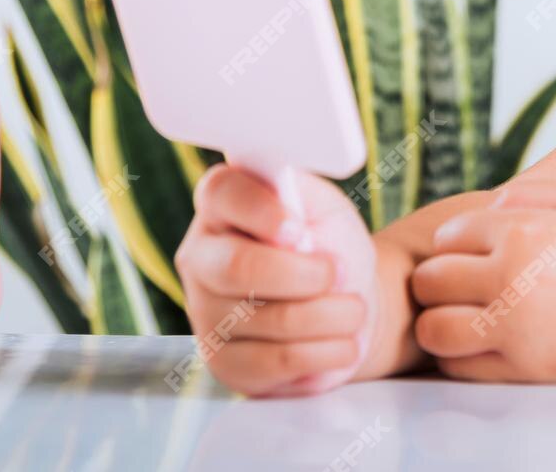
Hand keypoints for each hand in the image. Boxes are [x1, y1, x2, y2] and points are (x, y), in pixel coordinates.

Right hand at [174, 163, 377, 397]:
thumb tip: (292, 229)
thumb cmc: (331, 245)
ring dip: (332, 315)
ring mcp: (205, 313)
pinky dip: (325, 351)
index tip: (298, 230)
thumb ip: (305, 203)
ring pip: (269, 319)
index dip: (260, 210)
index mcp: (222, 205)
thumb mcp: (325, 209)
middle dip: (305, 274)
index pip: (222, 193)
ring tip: (354, 308)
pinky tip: (343, 342)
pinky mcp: (224, 362)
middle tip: (339, 273)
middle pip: (236, 266)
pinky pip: (277, 361)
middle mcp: (201, 257)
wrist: (346, 302)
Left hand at [408, 179, 555, 381]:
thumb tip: (481, 211)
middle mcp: (512, 276)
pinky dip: (460, 356)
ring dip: (440, 322)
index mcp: (524, 229)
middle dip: (439, 282)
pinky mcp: (527, 369)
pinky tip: (486, 343)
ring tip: (467, 318)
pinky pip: (459, 366)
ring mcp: (517, 327)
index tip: (476, 255)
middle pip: (430, 282)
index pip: (446, 237)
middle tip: (465, 288)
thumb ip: (527, 194)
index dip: (455, 246)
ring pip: (434, 329)